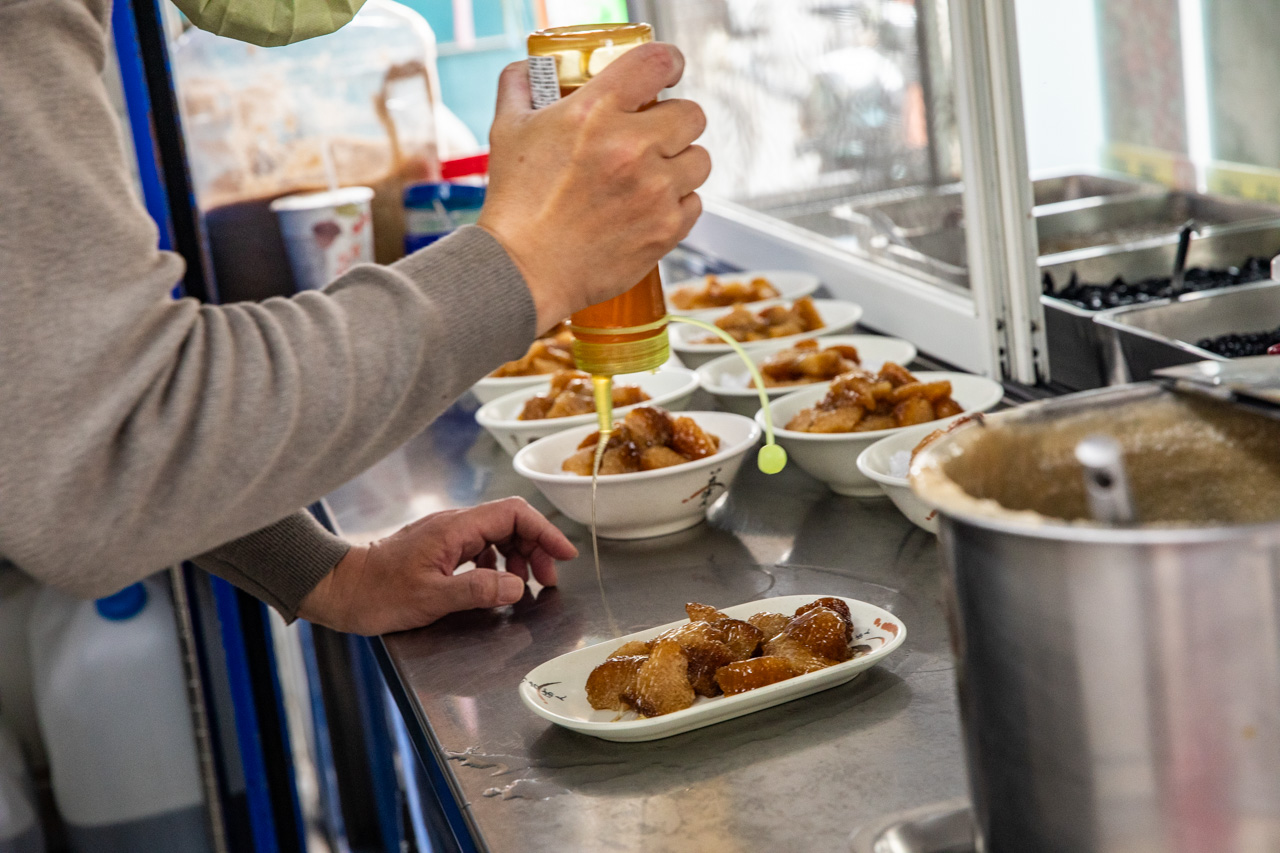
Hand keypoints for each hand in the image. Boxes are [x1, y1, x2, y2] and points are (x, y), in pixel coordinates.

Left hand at [297, 497, 576, 634]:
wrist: (338, 589)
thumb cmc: (377, 593)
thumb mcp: (430, 598)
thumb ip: (477, 590)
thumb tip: (517, 585)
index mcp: (455, 529)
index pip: (514, 514)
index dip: (544, 531)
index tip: (564, 555)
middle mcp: (453, 525)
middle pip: (510, 522)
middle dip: (536, 548)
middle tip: (547, 581)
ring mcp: (445, 536)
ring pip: (496, 534)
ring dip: (518, 557)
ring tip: (523, 586)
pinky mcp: (437, 548)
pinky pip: (479, 547)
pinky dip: (496, 563)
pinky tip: (493, 586)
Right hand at [478, 43, 710, 331]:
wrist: (523, 271)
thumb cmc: (515, 204)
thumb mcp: (507, 130)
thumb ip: (520, 86)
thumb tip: (530, 67)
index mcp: (595, 111)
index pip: (658, 62)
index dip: (669, 63)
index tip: (668, 72)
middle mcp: (631, 146)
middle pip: (692, 113)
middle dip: (674, 121)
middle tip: (653, 136)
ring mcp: (654, 190)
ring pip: (700, 159)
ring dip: (680, 164)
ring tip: (650, 176)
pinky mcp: (666, 229)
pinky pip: (695, 202)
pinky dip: (676, 204)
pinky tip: (647, 208)